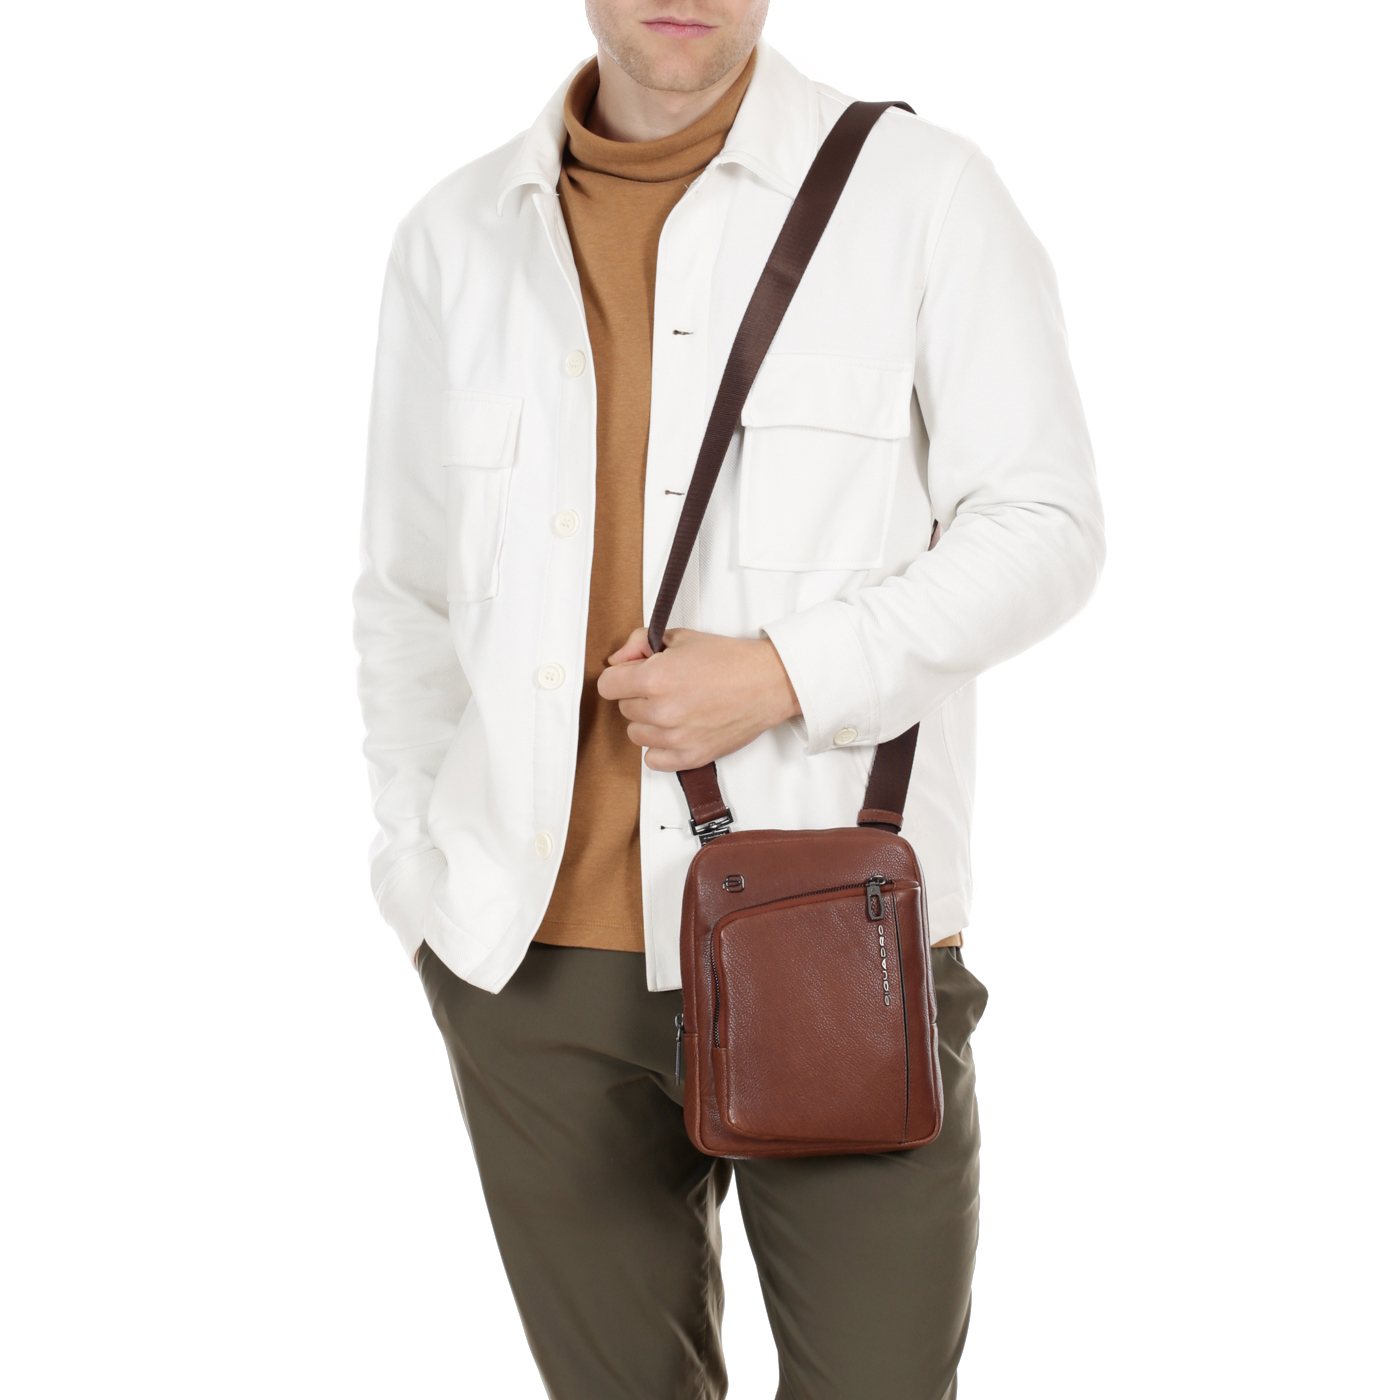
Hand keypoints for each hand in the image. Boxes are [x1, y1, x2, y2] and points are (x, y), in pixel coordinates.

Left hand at [596, 628, 801, 771]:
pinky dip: (660, 748)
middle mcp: (662, 711)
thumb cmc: (730, 660)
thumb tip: (617, 659)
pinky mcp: (691, 757)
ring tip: (676, 707)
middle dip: (639, 696)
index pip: (607, 685)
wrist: (768, 683)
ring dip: (649, 722)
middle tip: (666, 687)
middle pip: (624, 709)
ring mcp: (675, 738)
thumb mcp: (681, 637)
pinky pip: (653, 760)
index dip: (620, 677)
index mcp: (655, 678)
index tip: (633, 675)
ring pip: (637, 734)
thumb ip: (640, 643)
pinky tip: (677, 730)